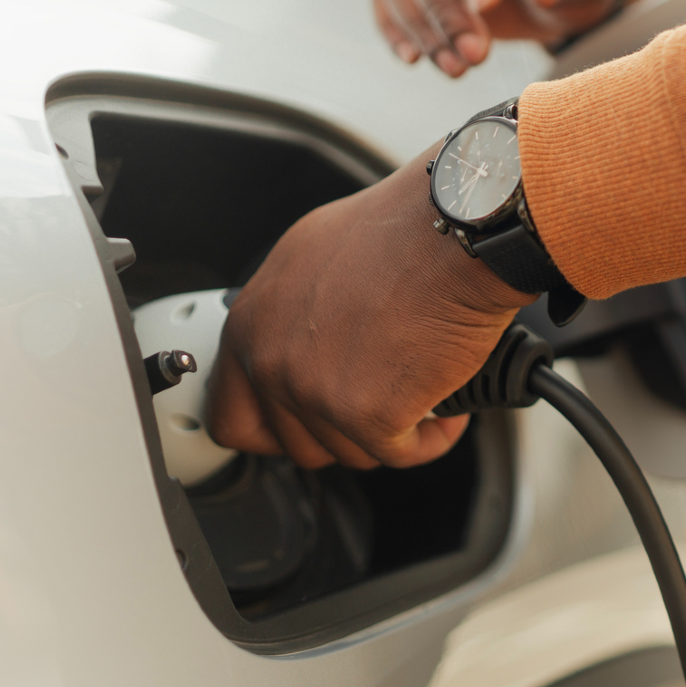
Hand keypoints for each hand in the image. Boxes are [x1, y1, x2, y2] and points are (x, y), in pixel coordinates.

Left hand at [208, 142, 534, 469]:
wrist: (454, 235)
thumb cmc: (402, 232)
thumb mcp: (314, 258)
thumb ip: (293, 316)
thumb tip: (307, 345)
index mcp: (251, 324)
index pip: (232, 416)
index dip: (278, 429)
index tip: (310, 425)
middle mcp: (272, 361)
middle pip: (297, 445)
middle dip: (346, 432)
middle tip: (381, 405)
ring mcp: (315, 392)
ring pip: (351, 453)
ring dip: (393, 433)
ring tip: (421, 394)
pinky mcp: (367, 415)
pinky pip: (401, 454)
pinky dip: (432, 439)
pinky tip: (446, 408)